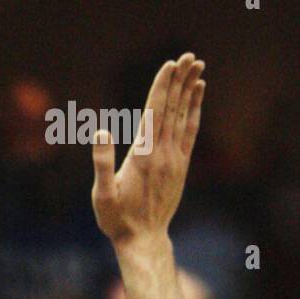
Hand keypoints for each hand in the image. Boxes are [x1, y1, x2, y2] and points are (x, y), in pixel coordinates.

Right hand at [92, 53, 204, 247]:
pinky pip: (190, 132)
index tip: (170, 65)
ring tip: (197, 66)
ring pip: (184, 117)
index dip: (162, 87)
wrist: (143, 240)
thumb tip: (101, 130)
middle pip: (173, 110)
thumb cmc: (117, 220)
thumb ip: (103, 162)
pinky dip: (194, 110)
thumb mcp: (102, 195)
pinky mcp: (180, 166)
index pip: (155, 113)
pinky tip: (197, 95)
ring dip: (190, 90)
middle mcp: (163, 154)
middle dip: (180, 81)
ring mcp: (175, 159)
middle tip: (188, 56)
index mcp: (143, 156)